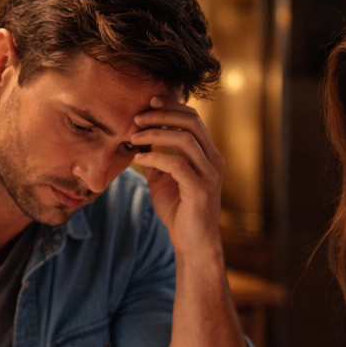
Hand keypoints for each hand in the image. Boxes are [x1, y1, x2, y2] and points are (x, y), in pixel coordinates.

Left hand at [130, 97, 223, 262]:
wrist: (192, 243)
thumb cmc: (179, 211)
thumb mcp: (162, 179)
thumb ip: (154, 158)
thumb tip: (136, 138)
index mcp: (207, 154)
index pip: (193, 119)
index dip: (172, 107)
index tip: (149, 102)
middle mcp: (212, 161)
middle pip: (192, 123)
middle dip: (162, 115)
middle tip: (137, 117)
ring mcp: (209, 175)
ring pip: (185, 140)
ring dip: (155, 134)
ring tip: (133, 137)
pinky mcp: (200, 190)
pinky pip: (177, 164)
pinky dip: (156, 157)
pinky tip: (139, 158)